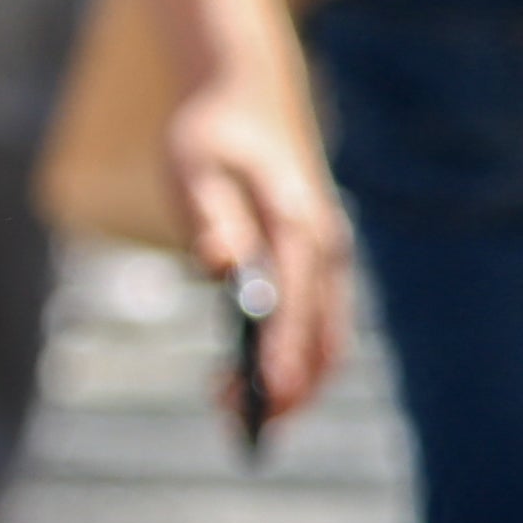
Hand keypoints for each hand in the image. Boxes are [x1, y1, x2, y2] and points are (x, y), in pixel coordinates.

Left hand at [170, 75, 349, 429]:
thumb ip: (207, 214)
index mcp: (294, 219)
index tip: (264, 399)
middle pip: (322, 336)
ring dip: (293, 384)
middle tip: (236, 426)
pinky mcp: (320, 265)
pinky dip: (296, 363)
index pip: (294, 300)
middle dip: (288, 388)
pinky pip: (319, 328)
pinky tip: (248, 382)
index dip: (282, 353)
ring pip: (327, 340)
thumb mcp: (192, 166)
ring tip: (233, 414)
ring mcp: (330, 256)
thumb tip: (221, 265)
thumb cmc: (210, 135)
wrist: (247, 96)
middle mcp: (325, 244)